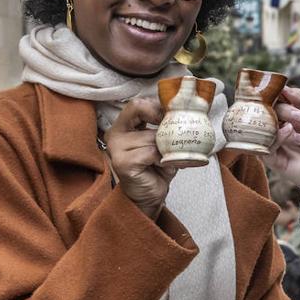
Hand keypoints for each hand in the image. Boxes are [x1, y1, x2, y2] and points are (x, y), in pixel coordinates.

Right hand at [103, 98, 176, 219]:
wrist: (150, 196)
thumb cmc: (156, 168)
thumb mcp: (162, 142)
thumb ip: (165, 127)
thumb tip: (184, 113)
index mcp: (122, 126)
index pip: (137, 103)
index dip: (157, 106)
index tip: (173, 114)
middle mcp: (115, 134)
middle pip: (140, 110)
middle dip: (162, 120)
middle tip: (173, 133)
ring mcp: (116, 148)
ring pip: (151, 135)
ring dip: (166, 148)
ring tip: (167, 159)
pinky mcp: (123, 162)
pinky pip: (151, 152)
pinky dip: (162, 159)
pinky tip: (161, 166)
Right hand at [264, 86, 299, 197]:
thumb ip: (299, 99)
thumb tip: (284, 86)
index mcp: (282, 118)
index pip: (267, 103)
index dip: (270, 95)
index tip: (279, 90)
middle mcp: (274, 130)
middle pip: (264, 114)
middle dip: (281, 109)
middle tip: (299, 115)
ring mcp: (273, 145)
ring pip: (263, 129)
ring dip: (281, 121)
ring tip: (299, 123)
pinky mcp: (274, 161)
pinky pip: (266, 147)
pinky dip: (278, 136)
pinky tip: (290, 132)